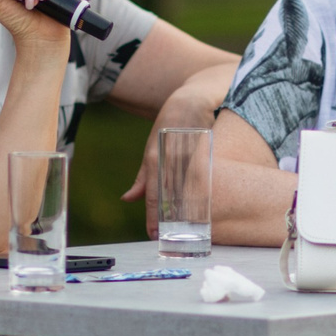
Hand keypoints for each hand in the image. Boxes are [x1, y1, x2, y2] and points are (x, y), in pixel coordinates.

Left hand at [121, 86, 224, 229]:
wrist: (193, 97)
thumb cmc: (169, 126)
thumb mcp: (152, 149)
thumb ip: (143, 177)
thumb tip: (128, 198)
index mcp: (154, 158)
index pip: (153, 194)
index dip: (152, 217)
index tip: (153, 235)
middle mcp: (170, 156)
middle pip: (170, 195)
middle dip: (170, 219)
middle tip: (170, 238)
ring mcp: (189, 152)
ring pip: (188, 187)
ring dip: (188, 209)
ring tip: (188, 228)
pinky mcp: (207, 147)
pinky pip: (206, 174)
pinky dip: (205, 191)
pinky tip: (207, 205)